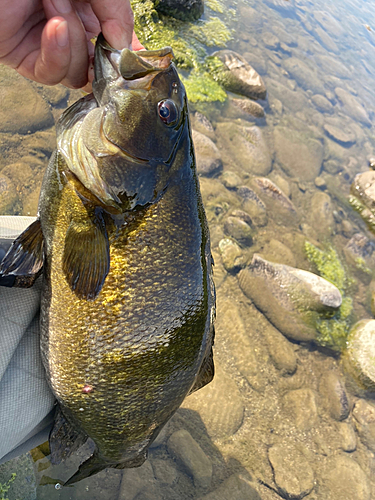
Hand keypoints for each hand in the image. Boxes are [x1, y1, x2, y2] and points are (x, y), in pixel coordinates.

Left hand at [0, 0, 143, 89]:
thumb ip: (115, 7)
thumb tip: (125, 45)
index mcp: (87, 6)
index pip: (116, 37)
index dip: (128, 51)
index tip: (140, 61)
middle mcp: (70, 27)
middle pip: (101, 63)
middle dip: (103, 55)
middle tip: (106, 48)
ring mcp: (49, 47)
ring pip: (79, 73)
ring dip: (72, 42)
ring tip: (54, 6)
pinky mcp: (27, 61)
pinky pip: (53, 75)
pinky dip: (57, 54)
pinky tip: (52, 27)